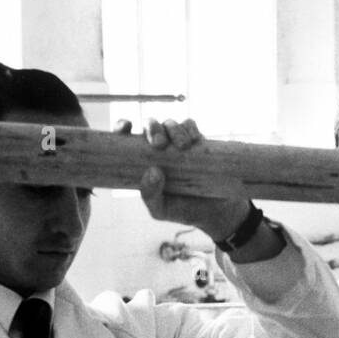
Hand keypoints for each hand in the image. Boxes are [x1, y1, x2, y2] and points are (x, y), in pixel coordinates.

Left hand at [120, 117, 251, 242]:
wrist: (216, 214)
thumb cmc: (183, 211)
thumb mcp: (161, 210)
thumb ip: (150, 195)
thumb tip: (152, 170)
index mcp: (143, 160)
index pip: (127, 138)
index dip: (122, 127)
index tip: (125, 127)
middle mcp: (160, 148)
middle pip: (150, 125)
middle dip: (152, 128)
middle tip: (159, 143)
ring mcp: (178, 143)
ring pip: (170, 123)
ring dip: (173, 129)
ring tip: (183, 146)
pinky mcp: (198, 142)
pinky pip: (190, 126)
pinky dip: (190, 128)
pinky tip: (193, 139)